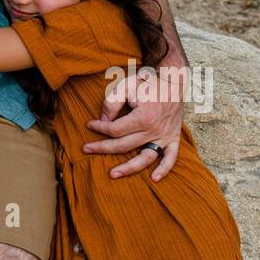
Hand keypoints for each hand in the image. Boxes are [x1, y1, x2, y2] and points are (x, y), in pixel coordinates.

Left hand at [83, 64, 183, 180]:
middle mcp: (154, 130)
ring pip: (145, 158)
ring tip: (113, 174)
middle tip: (86, 149)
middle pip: (124, 145)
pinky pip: (171, 157)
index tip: (90, 124)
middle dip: (103, 148)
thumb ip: (112, 103)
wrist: (172, 80)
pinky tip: (154, 178)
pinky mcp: (173, 138)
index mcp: (143, 117)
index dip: (100, 128)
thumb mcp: (126, 86)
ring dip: (129, 168)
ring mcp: (164, 136)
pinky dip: (164, 169)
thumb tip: (103, 120)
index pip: (115, 129)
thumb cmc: (147, 83)